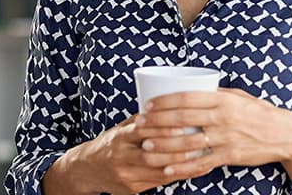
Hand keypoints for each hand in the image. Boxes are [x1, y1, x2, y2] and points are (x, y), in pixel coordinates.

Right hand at [46, 115, 194, 194]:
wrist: (87, 169)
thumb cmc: (111, 143)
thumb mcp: (122, 128)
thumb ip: (143, 120)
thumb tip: (172, 105)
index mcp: (119, 137)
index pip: (142, 131)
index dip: (163, 128)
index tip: (183, 122)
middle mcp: (121, 157)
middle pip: (151, 154)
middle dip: (177, 150)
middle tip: (200, 142)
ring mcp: (126, 175)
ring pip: (158, 171)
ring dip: (183, 165)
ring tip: (204, 156)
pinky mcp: (132, 189)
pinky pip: (160, 183)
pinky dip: (179, 176)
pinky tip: (195, 170)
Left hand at [135, 88, 291, 179]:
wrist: (285, 134)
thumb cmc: (260, 113)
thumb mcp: (239, 97)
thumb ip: (216, 94)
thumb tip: (193, 89)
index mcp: (223, 99)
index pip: (186, 98)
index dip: (163, 102)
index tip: (147, 105)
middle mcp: (223, 117)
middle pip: (182, 119)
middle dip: (156, 122)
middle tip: (139, 125)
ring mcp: (225, 138)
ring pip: (188, 143)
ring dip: (163, 146)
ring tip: (146, 146)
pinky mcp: (229, 155)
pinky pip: (201, 163)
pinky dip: (182, 167)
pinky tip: (167, 169)